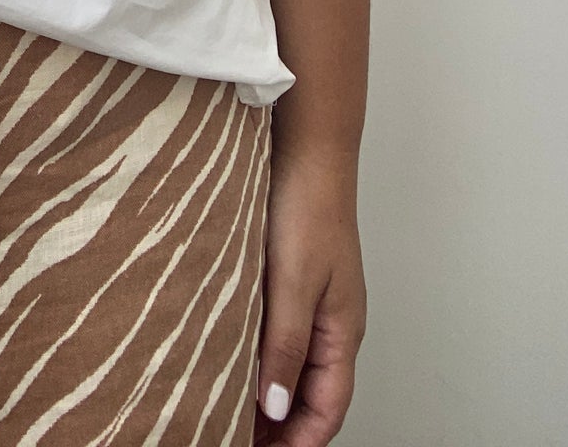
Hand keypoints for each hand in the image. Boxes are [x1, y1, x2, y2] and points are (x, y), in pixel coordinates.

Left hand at [252, 151, 366, 445]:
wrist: (305, 149)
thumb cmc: (308, 208)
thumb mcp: (293, 284)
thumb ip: (284, 346)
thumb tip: (274, 408)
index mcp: (342, 331)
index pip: (327, 409)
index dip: (298, 440)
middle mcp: (330, 321)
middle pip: (310, 393)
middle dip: (279, 425)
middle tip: (232, 435)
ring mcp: (312, 299)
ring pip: (292, 364)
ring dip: (266, 392)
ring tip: (225, 407)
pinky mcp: (291, 277)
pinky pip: (279, 332)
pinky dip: (258, 355)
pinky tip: (228, 356)